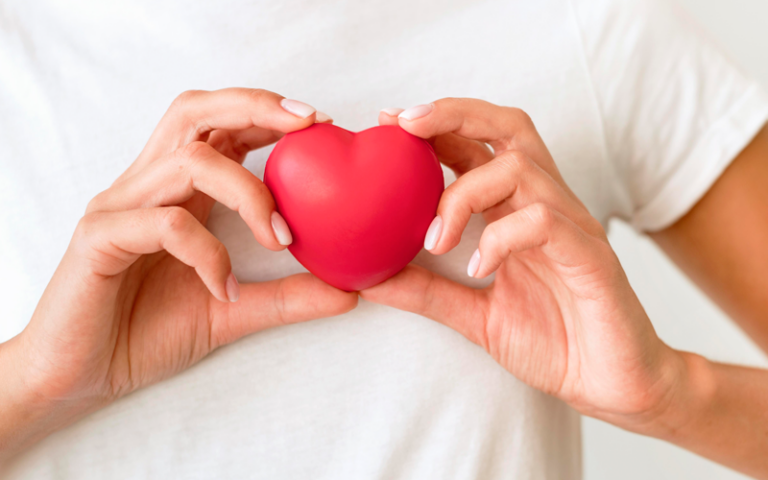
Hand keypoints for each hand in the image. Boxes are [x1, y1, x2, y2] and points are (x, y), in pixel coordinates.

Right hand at [0, 88, 354, 454]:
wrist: (81, 377)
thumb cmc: (147, 331)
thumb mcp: (233, 310)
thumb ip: (287, 297)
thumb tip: (351, 291)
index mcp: (176, 190)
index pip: (219, 126)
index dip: (267, 112)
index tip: (321, 124)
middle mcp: (146, 186)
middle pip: (194, 112)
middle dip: (255, 107)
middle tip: (308, 125)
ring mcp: (119, 207)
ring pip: (188, 162)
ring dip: (247, 192)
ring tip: (280, 237)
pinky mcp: (99, 238)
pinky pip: (164, 224)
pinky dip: (207, 252)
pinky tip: (224, 288)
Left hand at [366, 100, 686, 432]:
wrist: (613, 383)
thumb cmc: (554, 341)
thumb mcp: (474, 315)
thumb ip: (427, 292)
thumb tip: (369, 279)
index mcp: (518, 211)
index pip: (479, 146)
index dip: (436, 125)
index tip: (389, 122)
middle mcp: (546, 206)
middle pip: (509, 129)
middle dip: (454, 115)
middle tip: (405, 125)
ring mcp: (572, 227)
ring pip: (520, 169)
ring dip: (464, 195)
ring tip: (435, 241)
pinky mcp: (590, 257)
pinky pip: (545, 222)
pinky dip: (501, 238)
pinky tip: (477, 269)